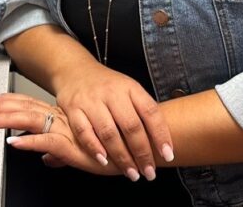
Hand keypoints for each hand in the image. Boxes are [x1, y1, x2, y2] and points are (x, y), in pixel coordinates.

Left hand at [0, 94, 119, 176]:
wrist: (142, 143)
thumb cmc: (116, 147)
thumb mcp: (80, 153)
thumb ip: (60, 154)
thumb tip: (45, 159)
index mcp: (63, 118)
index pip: (30, 107)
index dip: (9, 104)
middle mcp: (63, 120)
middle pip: (25, 110)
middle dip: (0, 109)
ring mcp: (68, 131)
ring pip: (32, 121)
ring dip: (7, 120)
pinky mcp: (75, 145)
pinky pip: (47, 141)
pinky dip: (30, 142)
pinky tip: (13, 142)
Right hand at [52, 60, 173, 180]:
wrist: (74, 69)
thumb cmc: (107, 85)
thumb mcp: (128, 89)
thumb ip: (141, 110)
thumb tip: (162, 141)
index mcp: (130, 87)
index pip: (150, 111)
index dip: (161, 134)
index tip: (169, 154)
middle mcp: (112, 92)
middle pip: (131, 126)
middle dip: (142, 153)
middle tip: (149, 172)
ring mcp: (91, 100)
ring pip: (109, 132)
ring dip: (121, 157)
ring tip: (132, 173)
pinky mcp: (73, 108)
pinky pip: (84, 132)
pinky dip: (94, 149)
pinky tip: (104, 162)